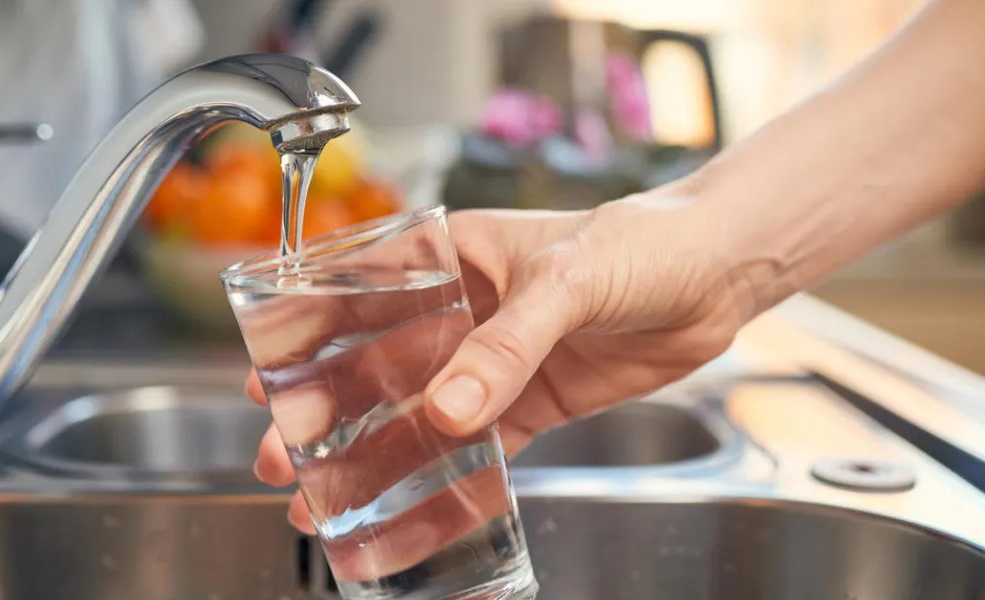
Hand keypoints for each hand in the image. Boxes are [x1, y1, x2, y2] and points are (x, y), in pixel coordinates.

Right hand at [246, 188, 751, 531]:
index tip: (267, 374)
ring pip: (422, 411)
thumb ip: (507, 344)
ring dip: (378, 450)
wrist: (717, 274)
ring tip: (331, 491)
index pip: (363, 293)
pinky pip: (482, 443)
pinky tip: (413, 500)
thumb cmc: (640, 242)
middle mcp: (465, 310)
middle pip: (380, 363)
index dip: (309, 334)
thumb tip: (448, 408)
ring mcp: (497, 359)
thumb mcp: (565, 281)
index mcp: (454, 257)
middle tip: (285, 452)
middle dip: (329, 409)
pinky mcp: (533, 399)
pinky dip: (449, 472)